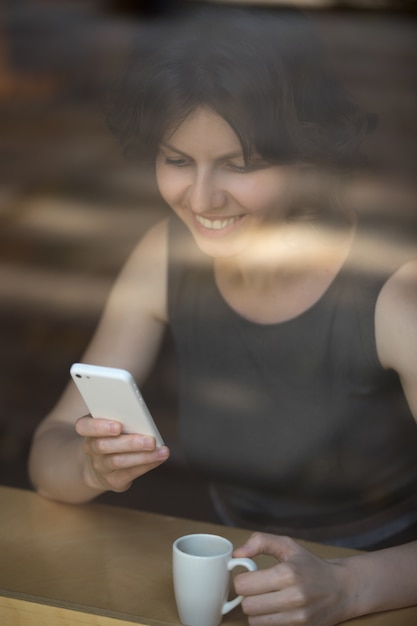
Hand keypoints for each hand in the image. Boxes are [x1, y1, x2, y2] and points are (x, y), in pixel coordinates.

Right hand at [75, 416, 169, 492]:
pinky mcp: (113, 480)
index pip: (84, 426)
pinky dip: (146, 465)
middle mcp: (91, 449)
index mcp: (88, 430)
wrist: (100, 467)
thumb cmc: (112, 436)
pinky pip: (129, 473)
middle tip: (150, 440)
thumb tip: (144, 420)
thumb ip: (123, 419)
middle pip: (104, 446)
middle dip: (129, 443)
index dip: (99, 427)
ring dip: (142, 457)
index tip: (118, 426)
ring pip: (118, 461)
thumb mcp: (111, 424)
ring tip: (161, 451)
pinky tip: (159, 457)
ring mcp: (100, 466)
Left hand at [233, 532, 348, 625]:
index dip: (242, 580)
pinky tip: (275, 611)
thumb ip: (260, 542)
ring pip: (255, 622)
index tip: (249, 576)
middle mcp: (293, 598)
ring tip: (266, 600)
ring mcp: (298, 619)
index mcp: (288, 574)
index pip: (244, 585)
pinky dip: (267, 622)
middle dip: (248, 596)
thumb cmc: (311, 566)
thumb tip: (237, 554)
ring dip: (256, 611)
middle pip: (248, 606)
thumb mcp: (288, 545)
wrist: (341, 589)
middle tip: (257, 589)